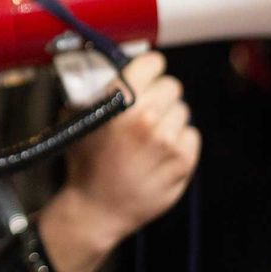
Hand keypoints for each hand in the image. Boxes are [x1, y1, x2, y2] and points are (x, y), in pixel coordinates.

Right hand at [37, 51, 200, 271]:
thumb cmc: (85, 164)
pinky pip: (191, 135)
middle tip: (146, 108)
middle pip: (171, 86)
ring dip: (169, 119)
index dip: (149, 68)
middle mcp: (147, 116)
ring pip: (182, 111)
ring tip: (150, 135)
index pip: (153, 63)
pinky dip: (179, 141)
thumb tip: (114, 69)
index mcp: (120, 100)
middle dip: (159, 94)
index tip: (146, 73)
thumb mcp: (78, 119)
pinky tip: (160, 152)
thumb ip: (97, 91)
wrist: (96, 209)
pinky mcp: (183, 162)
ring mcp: (167, 140)